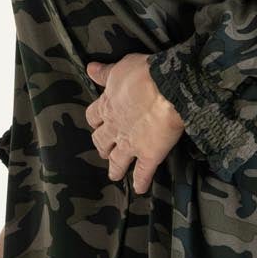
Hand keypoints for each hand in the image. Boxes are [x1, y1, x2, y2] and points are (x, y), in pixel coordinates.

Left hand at [83, 54, 183, 193]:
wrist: (166, 88)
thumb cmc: (144, 74)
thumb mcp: (121, 68)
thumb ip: (105, 73)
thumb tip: (90, 69)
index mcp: (107, 107)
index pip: (93, 117)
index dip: (95, 121)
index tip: (97, 123)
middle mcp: (115, 128)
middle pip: (102, 141)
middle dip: (102, 146)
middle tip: (104, 150)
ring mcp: (131, 144)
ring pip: (118, 161)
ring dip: (115, 168)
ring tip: (114, 174)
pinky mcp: (149, 155)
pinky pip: (142, 173)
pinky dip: (141, 182)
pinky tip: (140, 189)